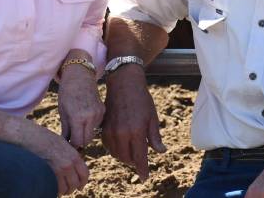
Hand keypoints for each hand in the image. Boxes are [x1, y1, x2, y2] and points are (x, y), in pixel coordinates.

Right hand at [19, 119, 90, 194]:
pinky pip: (54, 188)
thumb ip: (70, 155)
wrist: (29, 137)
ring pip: (65, 189)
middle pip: (75, 184)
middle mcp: (68, 164)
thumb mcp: (62, 144)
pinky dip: (54, 190)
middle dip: (71, 188)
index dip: (82, 182)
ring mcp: (58, 170)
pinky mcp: (47, 174)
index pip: (84, 174)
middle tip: (67, 190)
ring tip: (59, 190)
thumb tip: (73, 167)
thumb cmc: (44, 139)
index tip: (80, 186)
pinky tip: (51, 188)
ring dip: (63, 191)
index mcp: (74, 155)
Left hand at [58, 64, 102, 147]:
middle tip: (71, 141)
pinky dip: (90, 126)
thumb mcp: (63, 111)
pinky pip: (96, 125)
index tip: (67, 146)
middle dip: (79, 143)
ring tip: (76, 128)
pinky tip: (83, 118)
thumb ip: (66, 130)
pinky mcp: (103, 110)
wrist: (80, 75)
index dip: (72, 146)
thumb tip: (67, 144)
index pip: (78, 142)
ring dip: (85, 134)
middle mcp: (92, 117)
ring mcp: (99, 113)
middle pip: (87, 140)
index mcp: (79, 117)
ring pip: (92, 133)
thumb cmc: (67, 92)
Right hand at [101, 64, 165, 180]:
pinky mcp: (103, 129)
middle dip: (135, 162)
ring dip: (125, 157)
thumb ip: (154, 137)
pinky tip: (123, 145)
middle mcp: (121, 134)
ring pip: (117, 154)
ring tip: (132, 152)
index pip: (139, 157)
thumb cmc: (141, 100)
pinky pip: (109, 147)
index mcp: (136, 131)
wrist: (124, 85)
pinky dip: (116, 150)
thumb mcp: (152, 117)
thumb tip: (160, 151)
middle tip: (141, 160)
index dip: (142, 169)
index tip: (145, 177)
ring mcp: (110, 132)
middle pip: (127, 158)